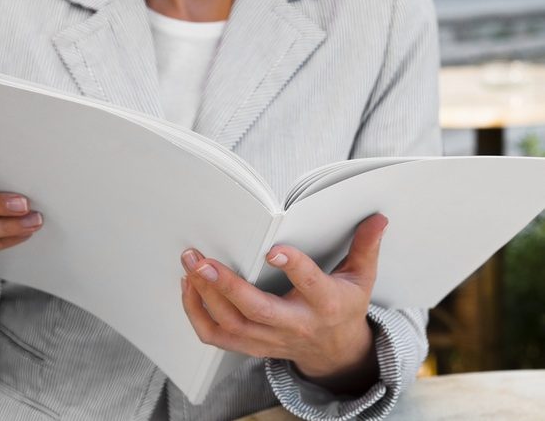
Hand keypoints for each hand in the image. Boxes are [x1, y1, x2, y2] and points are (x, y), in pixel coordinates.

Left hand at [180, 214, 387, 393]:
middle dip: (224, 284)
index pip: (311, 285)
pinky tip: (190, 289)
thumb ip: (366, 247)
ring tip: (190, 266)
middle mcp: (296, 325)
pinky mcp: (252, 346)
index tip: (272, 250)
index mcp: (326, 304)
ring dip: (204, 296)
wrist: (334, 351)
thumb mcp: (362, 278)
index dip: (293, 268)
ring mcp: (271, 340)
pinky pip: (218, 337)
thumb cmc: (344, 308)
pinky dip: (198, 315)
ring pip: (231, 325)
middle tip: (200, 259)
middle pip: (256, 310)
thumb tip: (378, 218)